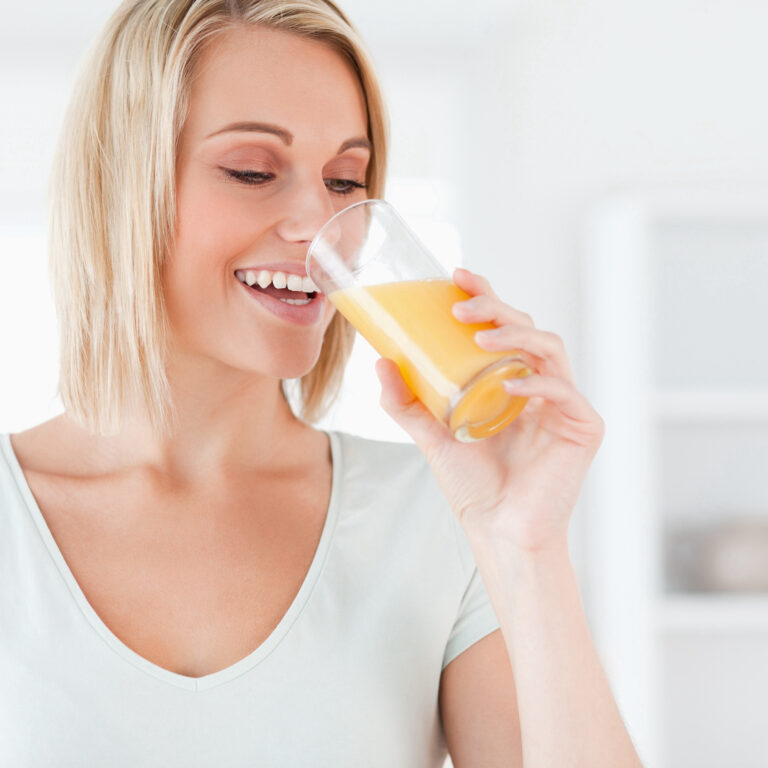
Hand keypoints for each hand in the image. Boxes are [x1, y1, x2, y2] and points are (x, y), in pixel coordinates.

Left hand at [374, 267, 604, 552]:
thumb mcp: (432, 435)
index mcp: (512, 381)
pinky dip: (538, 383)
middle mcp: (540, 385)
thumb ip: (407, 402)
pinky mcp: (582, 427)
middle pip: (527, 328)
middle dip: (496, 308)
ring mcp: (563, 404)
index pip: (504, 327)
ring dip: (516, 336)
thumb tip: (380, 361)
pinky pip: (563, 392)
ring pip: (550, 348)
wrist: (499, 532)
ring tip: (479, 340)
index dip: (486, 296)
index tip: (457, 276)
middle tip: (460, 309)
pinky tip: (509, 384)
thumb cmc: (473, 486)